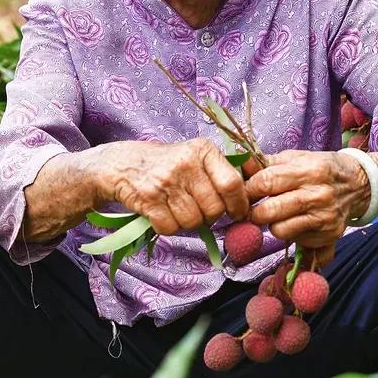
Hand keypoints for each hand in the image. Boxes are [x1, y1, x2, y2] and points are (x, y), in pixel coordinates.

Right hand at [93, 138, 247, 235]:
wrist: (123, 164)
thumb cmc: (169, 162)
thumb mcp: (196, 155)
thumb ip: (223, 170)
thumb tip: (255, 190)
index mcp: (203, 150)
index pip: (232, 183)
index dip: (239, 204)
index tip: (239, 212)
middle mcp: (185, 163)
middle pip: (214, 208)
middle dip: (211, 216)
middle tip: (201, 210)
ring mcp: (165, 181)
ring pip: (193, 221)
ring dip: (189, 223)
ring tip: (181, 209)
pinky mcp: (148, 199)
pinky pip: (170, 228)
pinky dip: (169, 227)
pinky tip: (164, 213)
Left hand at [246, 150, 369, 247]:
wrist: (359, 184)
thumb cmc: (322, 168)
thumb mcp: (297, 157)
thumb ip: (267, 162)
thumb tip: (239, 162)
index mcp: (308, 170)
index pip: (266, 182)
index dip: (249, 189)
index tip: (243, 192)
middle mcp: (318, 195)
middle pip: (270, 211)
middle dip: (255, 212)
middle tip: (254, 209)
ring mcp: (325, 217)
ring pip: (280, 230)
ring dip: (272, 224)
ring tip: (278, 215)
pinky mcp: (330, 235)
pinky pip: (297, 240)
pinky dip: (291, 232)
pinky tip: (296, 221)